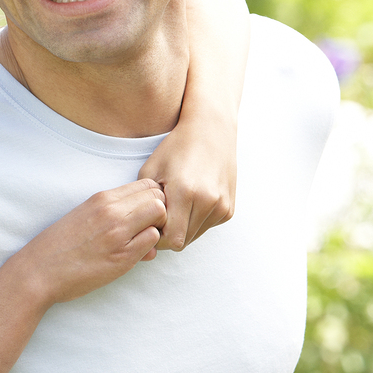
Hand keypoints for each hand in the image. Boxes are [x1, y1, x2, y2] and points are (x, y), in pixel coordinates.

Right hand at [19, 179, 166, 304]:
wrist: (38, 271)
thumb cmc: (58, 246)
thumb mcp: (82, 217)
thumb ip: (113, 214)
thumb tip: (139, 221)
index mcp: (100, 198)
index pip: (146, 184)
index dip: (152, 198)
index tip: (144, 214)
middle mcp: (111, 211)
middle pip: (158, 196)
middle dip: (160, 212)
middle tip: (146, 229)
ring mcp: (117, 233)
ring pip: (160, 215)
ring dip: (157, 229)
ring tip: (141, 242)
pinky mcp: (122, 257)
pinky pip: (153, 241)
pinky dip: (150, 247)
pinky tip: (135, 255)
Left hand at [139, 111, 236, 250]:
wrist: (210, 131)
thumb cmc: (175, 149)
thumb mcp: (150, 171)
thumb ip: (144, 203)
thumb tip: (143, 229)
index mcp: (186, 193)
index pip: (171, 239)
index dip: (157, 235)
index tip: (150, 221)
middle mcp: (208, 202)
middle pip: (183, 241)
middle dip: (168, 233)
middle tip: (159, 214)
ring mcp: (222, 206)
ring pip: (194, 237)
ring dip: (182, 228)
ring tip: (175, 205)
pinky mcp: (229, 209)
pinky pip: (206, 227)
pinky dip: (195, 221)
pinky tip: (190, 202)